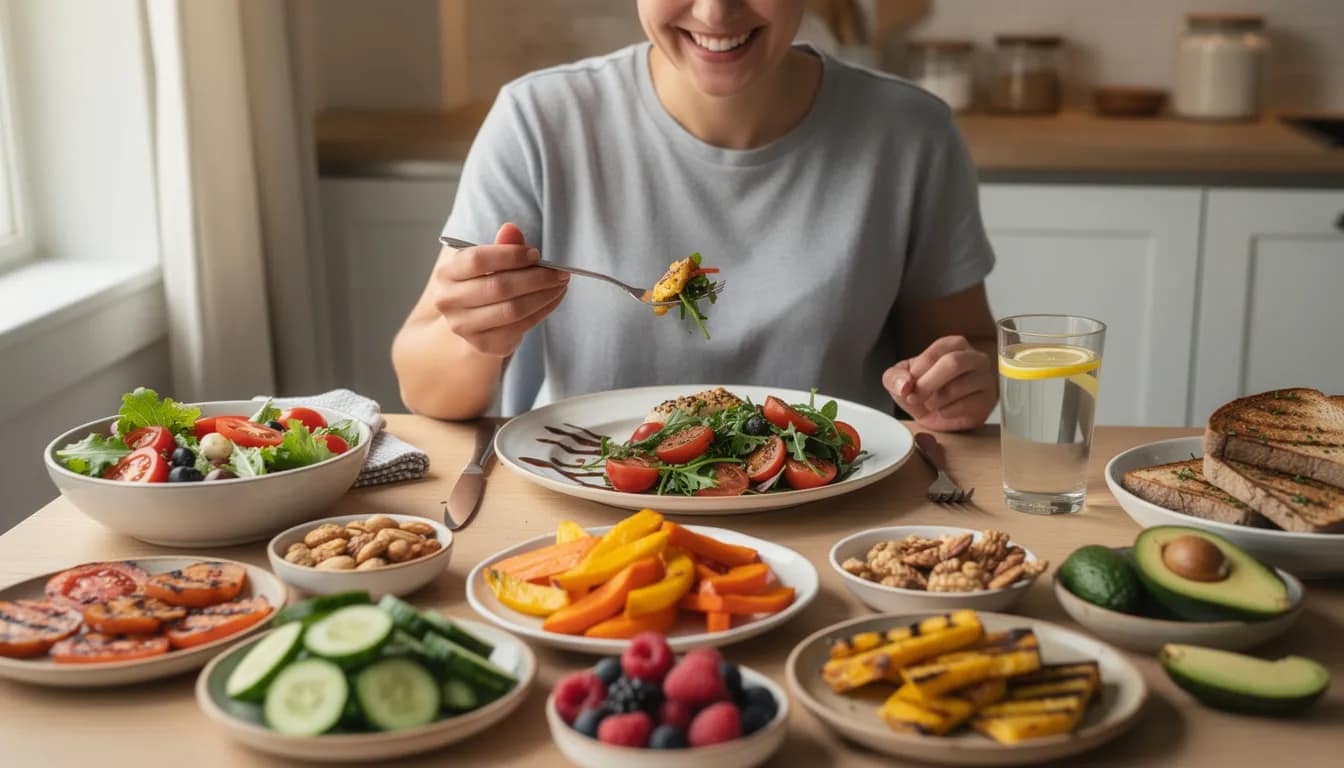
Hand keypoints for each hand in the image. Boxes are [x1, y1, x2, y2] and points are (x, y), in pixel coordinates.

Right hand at [430, 223, 567, 356]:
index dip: (510, 255)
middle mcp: (449, 302)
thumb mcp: (487, 262)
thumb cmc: (481, 283)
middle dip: (536, 278)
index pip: (477, 260)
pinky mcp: (484, 345)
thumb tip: (511, 229)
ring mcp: (464, 327)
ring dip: (543, 296)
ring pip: (512, 310)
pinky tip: (553, 299)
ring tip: (560, 284)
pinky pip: (520, 327)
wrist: (470, 321)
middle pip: (498, 287)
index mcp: (446, 274)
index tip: (536, 254)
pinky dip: (542, 311)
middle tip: (560, 272)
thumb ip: (501, 246)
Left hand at [882, 335, 997, 431]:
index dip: (918, 370)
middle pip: (953, 363)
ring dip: (935, 401)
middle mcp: (974, 358)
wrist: (937, 416)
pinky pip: (966, 406)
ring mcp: (985, 379)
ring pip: (958, 387)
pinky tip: (943, 412)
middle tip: (913, 397)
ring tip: (930, 404)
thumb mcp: (900, 380)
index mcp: (954, 345)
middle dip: (927, 384)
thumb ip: (894, 377)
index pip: (936, 351)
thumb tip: (904, 385)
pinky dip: (947, 412)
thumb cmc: (922, 391)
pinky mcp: (987, 401)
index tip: (907, 385)